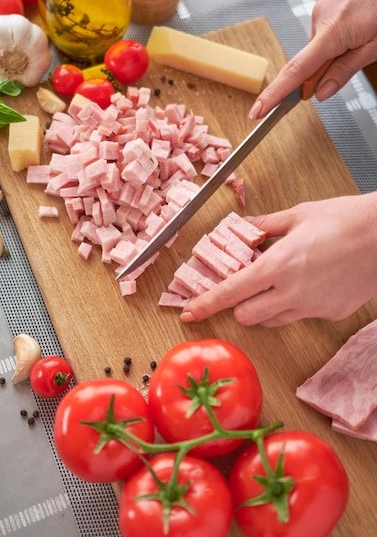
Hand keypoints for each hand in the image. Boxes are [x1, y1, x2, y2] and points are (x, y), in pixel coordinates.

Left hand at [179, 193, 376, 326]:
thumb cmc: (346, 220)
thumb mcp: (299, 215)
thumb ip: (265, 226)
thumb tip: (245, 229)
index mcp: (278, 265)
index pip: (231, 293)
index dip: (207, 304)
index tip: (191, 312)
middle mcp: (291, 292)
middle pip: (246, 316)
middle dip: (239, 306)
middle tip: (244, 288)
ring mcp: (311, 307)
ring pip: (272, 321)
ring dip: (264, 308)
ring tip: (278, 284)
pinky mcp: (330, 314)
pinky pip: (300, 316)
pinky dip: (294, 305)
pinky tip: (308, 285)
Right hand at [249, 0, 376, 119]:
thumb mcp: (375, 46)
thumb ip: (345, 70)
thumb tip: (322, 92)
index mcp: (332, 31)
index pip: (295, 72)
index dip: (274, 95)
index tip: (258, 111)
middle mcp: (320, 16)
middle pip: (310, 59)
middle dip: (325, 68)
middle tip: (352, 58)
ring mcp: (323, 4)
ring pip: (321, 43)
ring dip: (335, 48)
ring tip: (362, 33)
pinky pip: (325, 27)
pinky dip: (337, 34)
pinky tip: (357, 23)